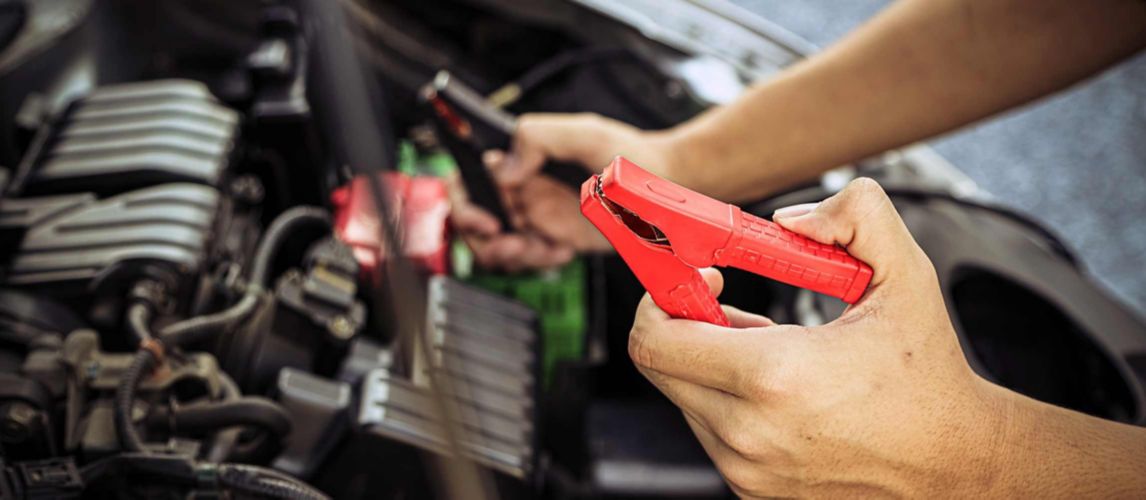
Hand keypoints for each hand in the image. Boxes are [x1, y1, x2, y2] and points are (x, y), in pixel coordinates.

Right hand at [451, 113, 679, 268]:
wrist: (663, 186)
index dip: (465, 202)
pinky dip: (539, 260)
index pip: (469, 177)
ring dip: (514, 255)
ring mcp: (536, 215)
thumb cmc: (629, 153)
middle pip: (474, 219)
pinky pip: (530, 258)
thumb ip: (540, 137)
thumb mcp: (586, 134)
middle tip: (513, 245)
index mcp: (520, 158)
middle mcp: (521, 187)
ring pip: (498, 245)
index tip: (487, 220)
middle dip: (484, 240)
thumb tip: (503, 167)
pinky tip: (564, 250)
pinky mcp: (554, 238)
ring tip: (545, 249)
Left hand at [628, 178, 1010, 496]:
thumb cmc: (927, 375)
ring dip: (709, 363)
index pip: (654, 339)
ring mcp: (746, 469)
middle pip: (658, 366)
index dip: (664, 296)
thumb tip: (790, 220)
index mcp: (773, 377)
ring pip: (684, 397)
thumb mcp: (905, 277)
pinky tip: (779, 389)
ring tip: (772, 351)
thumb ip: (855, 217)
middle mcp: (748, 432)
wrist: (955, 464)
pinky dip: (727, 400)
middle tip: (729, 305)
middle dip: (683, 324)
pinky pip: (710, 430)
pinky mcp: (751, 490)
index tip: (705, 278)